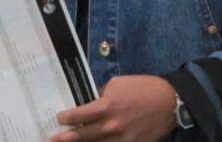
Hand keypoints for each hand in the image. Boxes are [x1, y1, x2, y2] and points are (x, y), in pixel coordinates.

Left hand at [51, 75, 176, 141]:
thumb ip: (101, 95)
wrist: (170, 101)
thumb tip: (90, 103)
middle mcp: (112, 125)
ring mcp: (123, 138)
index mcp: (106, 106)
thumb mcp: (117, 85)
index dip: (66, 118)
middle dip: (65, 138)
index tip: (60, 118)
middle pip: (83, 135)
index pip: (78, 116)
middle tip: (52, 139)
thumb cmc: (142, 88)